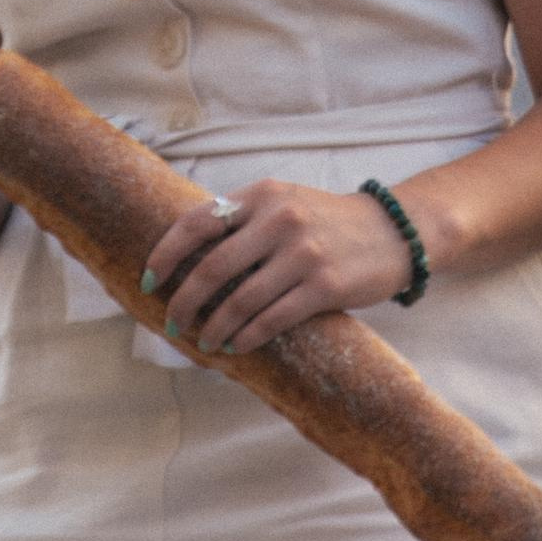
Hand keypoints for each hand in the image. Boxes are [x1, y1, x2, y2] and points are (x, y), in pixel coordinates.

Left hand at [139, 179, 416, 354]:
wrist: (392, 232)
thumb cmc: (326, 222)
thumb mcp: (283, 203)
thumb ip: (243, 220)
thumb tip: (186, 254)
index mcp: (261, 195)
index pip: (198, 221)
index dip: (167, 253)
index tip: (149, 279)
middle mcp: (279, 219)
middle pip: (213, 267)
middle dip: (185, 300)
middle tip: (173, 323)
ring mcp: (303, 253)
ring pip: (241, 300)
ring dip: (214, 327)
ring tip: (204, 341)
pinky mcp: (325, 286)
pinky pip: (272, 318)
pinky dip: (247, 337)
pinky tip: (236, 346)